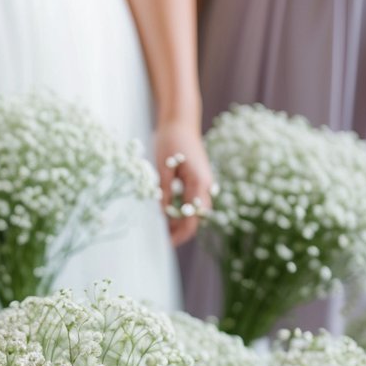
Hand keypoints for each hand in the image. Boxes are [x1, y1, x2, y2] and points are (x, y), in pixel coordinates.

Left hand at [154, 122, 214, 245]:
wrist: (180, 121)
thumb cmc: (170, 140)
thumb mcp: (163, 167)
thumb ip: (164, 192)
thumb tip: (160, 216)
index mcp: (199, 183)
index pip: (192, 220)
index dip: (178, 235)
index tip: (164, 244)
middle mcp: (206, 186)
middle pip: (196, 220)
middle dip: (179, 232)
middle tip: (160, 239)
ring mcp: (204, 184)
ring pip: (195, 213)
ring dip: (180, 223)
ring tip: (161, 229)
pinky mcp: (199, 181)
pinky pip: (193, 203)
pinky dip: (181, 212)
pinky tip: (166, 215)